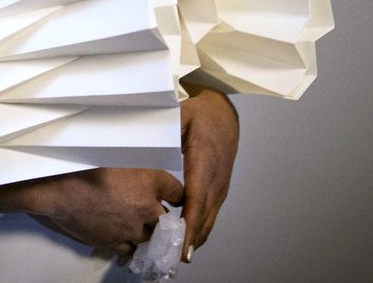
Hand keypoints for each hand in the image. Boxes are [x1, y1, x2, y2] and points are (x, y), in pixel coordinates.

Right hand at [24, 167, 183, 261]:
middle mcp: (146, 207)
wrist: (59, 187)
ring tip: (139, 224)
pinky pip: (130, 249)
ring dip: (148, 232)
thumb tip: (148, 159)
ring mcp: (131, 229)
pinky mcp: (113, 242)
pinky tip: (125, 236)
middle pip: (167, 220)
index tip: (173, 195)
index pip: (177, 191)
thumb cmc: (85, 164)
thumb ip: (140, 159)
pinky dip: (130, 244)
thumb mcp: (119, 151)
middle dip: (163, 216)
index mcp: (151, 180)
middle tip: (156, 211)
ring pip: (151, 238)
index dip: (174, 193)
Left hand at [179, 83, 238, 260]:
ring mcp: (220, 186)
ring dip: (195, 238)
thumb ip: (165, 127)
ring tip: (176, 256)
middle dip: (189, 240)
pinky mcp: (220, 189)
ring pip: (208, 218)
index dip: (189, 224)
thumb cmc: (201, 114)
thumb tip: (147, 135)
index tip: (181, 245)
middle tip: (171, 258)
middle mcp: (215, 179)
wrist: (225, 115)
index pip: (196, 199)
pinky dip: (199, 229)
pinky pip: (210, 213)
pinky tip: (187, 241)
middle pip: (203, 216)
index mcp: (204, 161)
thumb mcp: (181, 114)